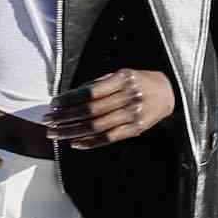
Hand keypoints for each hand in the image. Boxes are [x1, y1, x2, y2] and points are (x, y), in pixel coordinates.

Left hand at [45, 68, 175, 150]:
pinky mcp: (136, 130)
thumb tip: (69, 96)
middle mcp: (129, 97)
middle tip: (47, 121)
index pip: (90, 92)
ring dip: (72, 131)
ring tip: (55, 133)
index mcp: (123, 79)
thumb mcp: (121, 74)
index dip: (69, 99)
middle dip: (65, 117)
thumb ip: (99, 83)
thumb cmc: (139, 81)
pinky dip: (90, 142)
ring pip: (97, 126)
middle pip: (90, 110)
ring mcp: (133, 115)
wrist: (169, 93)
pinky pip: (109, 138)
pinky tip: (75, 143)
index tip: (53, 104)